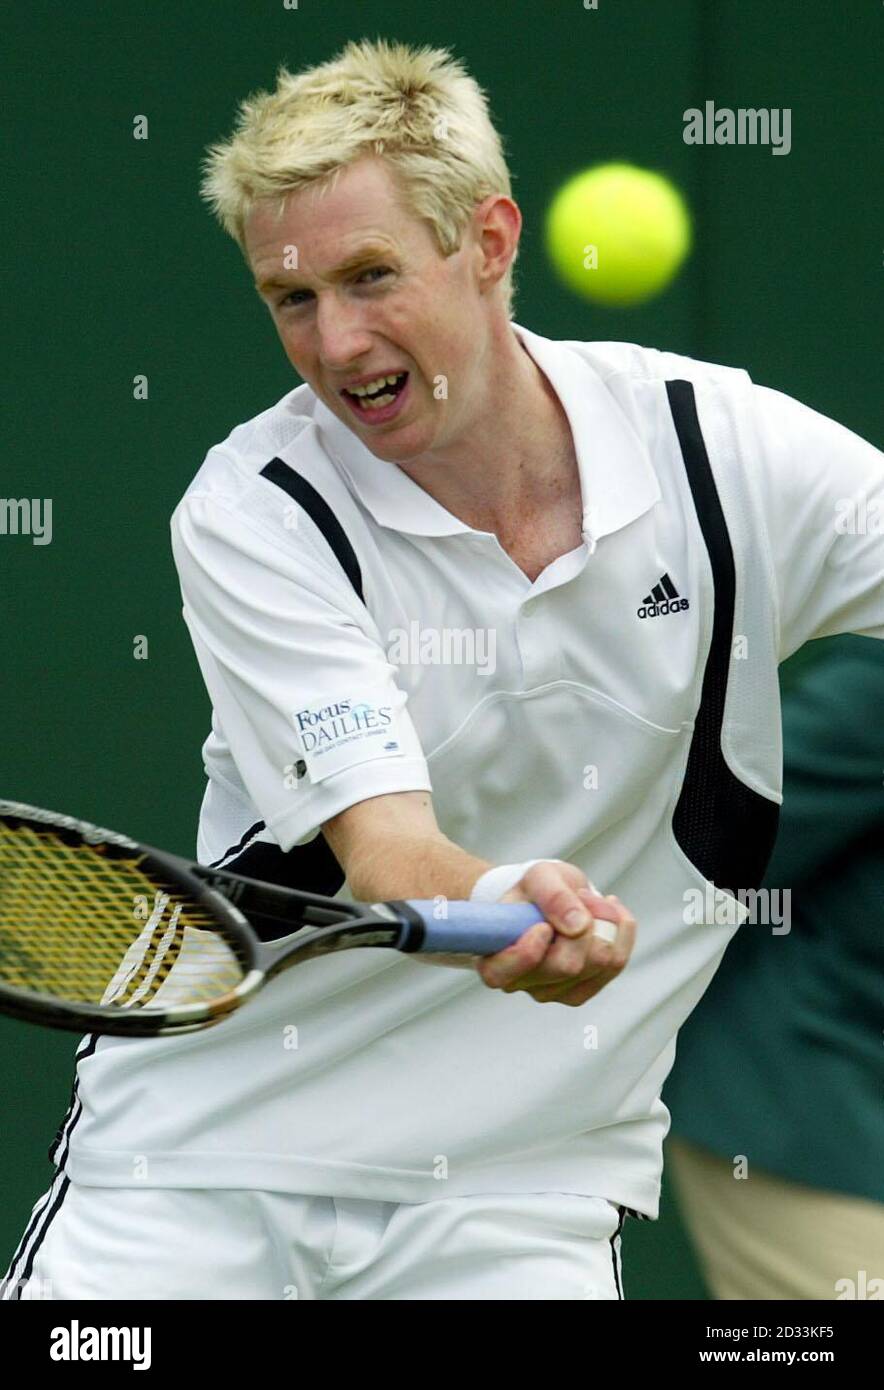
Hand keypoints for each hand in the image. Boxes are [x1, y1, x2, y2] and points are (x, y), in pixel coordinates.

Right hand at [475, 861, 635, 1005]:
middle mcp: (519, 982)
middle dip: (585, 923)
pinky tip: (608, 916)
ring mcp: (551, 991)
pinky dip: (620, 933)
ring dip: (605, 923)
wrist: (548, 898)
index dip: (527, 951)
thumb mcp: (539, 877)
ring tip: (589, 901)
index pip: (502, 974)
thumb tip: (577, 926)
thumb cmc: (534, 890)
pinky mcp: (581, 990)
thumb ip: (552, 896)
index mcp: (493, 958)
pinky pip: (616, 964)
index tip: (542, 925)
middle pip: (568, 966)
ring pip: (599, 964)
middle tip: (580, 896)